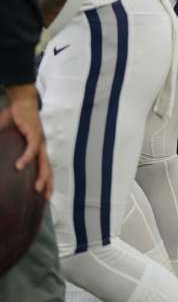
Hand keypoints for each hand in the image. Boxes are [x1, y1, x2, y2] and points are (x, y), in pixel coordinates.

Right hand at [2, 84, 51, 200]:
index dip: (47, 182)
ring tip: (37, 189)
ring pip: (43, 162)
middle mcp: (41, 147)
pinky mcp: (34, 134)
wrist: (21, 103)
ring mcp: (39, 141)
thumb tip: (0, 161)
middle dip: (48, 184)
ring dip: (42, 176)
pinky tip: (19, 166)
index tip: (45, 197)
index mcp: (37, 149)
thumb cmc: (16, 120)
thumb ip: (4, 150)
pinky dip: (26, 158)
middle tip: (46, 198)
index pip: (45, 168)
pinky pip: (32, 149)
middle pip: (48, 169)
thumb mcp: (9, 139)